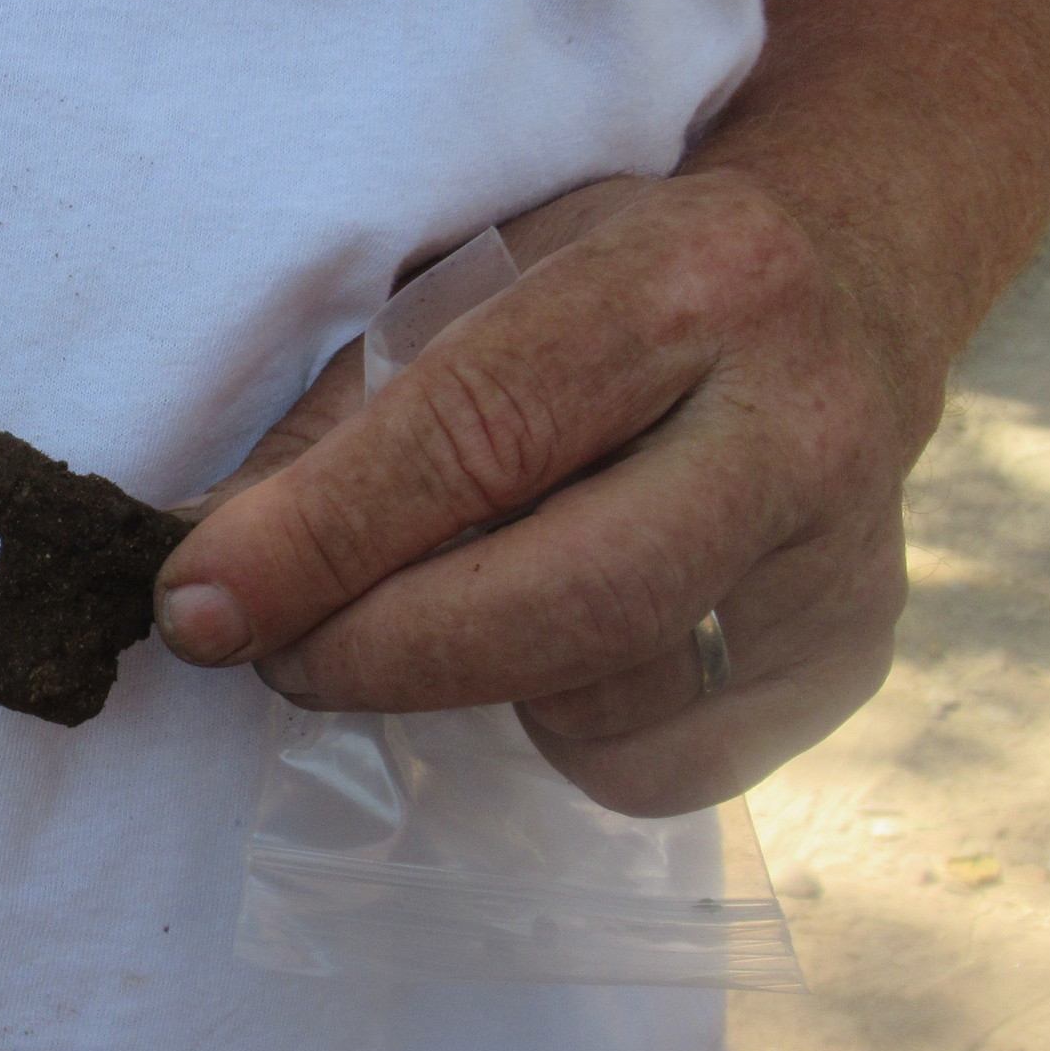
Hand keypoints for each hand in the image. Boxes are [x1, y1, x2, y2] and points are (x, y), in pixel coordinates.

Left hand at [152, 170, 916, 816]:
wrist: (847, 282)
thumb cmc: (608, 288)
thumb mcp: (471, 287)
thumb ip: (340, 428)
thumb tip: (210, 584)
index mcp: (686, 283)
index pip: (474, 435)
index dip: (318, 539)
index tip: (198, 606)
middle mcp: (794, 424)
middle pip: (560, 605)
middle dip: (377, 653)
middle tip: (277, 654)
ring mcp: (842, 557)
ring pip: (599, 701)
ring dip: (471, 682)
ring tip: (459, 592)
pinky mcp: (851, 657)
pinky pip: (656, 768)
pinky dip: (566, 730)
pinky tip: (563, 640)